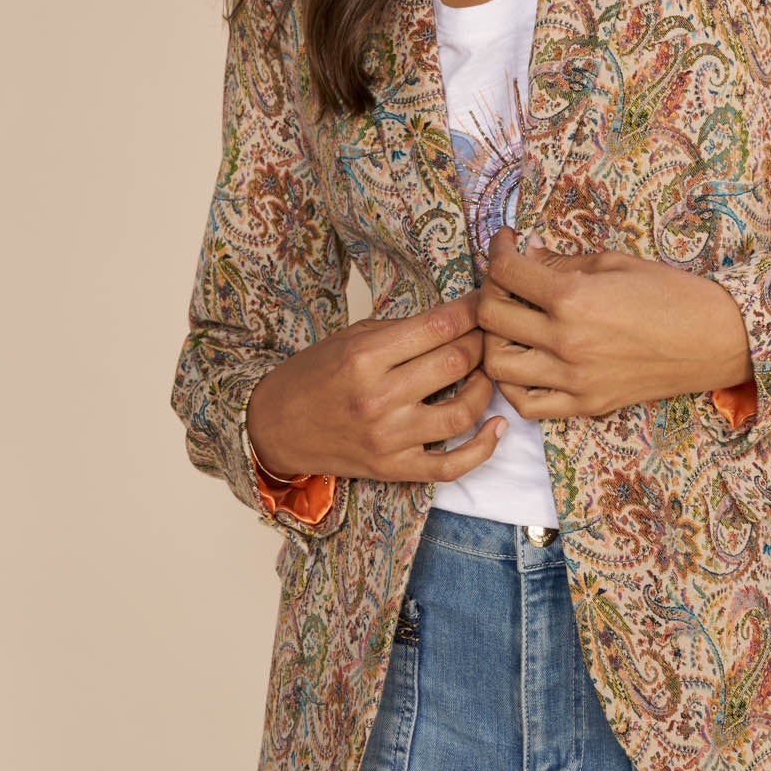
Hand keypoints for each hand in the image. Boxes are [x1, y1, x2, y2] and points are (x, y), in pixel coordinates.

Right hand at [245, 290, 507, 482]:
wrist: (274, 427)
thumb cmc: (314, 376)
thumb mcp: (350, 339)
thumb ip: (401, 331)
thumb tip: (456, 318)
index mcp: (366, 357)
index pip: (439, 326)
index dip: (472, 310)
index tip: (487, 301)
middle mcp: (379, 397)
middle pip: (457, 363)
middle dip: (482, 342)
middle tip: (489, 335)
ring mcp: (389, 437)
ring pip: (463, 412)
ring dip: (487, 388)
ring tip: (487, 374)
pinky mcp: (394, 469)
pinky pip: (451, 466)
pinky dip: (482, 449)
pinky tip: (496, 427)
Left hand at [475, 226, 754, 420]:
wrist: (716, 340)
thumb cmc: (672, 293)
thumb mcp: (615, 263)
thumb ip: (562, 263)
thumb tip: (525, 257)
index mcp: (573, 298)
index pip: (506, 272)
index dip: (497, 250)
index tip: (506, 243)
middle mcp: (565, 341)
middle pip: (490, 316)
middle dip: (491, 290)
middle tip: (507, 281)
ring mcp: (573, 379)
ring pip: (498, 364)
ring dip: (495, 339)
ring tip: (512, 325)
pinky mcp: (585, 405)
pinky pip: (527, 403)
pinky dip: (514, 384)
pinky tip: (526, 362)